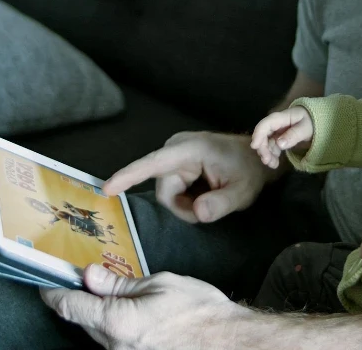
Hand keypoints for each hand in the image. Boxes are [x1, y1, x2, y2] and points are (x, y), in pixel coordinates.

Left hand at [42, 264, 246, 349]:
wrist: (229, 344)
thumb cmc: (199, 312)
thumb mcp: (160, 284)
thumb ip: (120, 284)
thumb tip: (90, 275)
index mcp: (117, 322)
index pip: (70, 307)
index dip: (54, 291)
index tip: (47, 280)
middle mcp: (115, 347)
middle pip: (82, 321)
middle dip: (80, 299)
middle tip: (88, 279)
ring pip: (98, 333)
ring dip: (99, 314)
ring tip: (117, 296)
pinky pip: (115, 343)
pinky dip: (115, 327)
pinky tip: (131, 315)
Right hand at [103, 131, 278, 223]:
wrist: (255, 157)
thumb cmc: (250, 169)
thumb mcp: (242, 191)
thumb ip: (221, 203)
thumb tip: (198, 213)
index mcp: (189, 150)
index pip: (152, 165)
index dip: (128, 177)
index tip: (105, 188)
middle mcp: (175, 149)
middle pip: (164, 191)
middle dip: (184, 207)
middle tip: (211, 208)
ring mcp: (173, 156)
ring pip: (167, 194)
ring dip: (186, 204)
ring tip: (211, 197)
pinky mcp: (174, 163)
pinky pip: (172, 190)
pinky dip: (187, 198)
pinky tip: (204, 191)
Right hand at [250, 107, 313, 168]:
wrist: (315, 121)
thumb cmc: (311, 122)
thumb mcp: (305, 128)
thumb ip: (293, 135)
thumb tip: (279, 144)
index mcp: (281, 118)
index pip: (265, 125)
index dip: (258, 134)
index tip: (254, 147)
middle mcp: (275, 124)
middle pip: (263, 135)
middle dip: (263, 148)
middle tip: (266, 161)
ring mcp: (276, 131)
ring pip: (266, 143)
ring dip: (267, 154)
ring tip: (272, 165)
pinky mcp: (278, 138)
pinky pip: (272, 147)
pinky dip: (272, 155)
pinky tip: (275, 164)